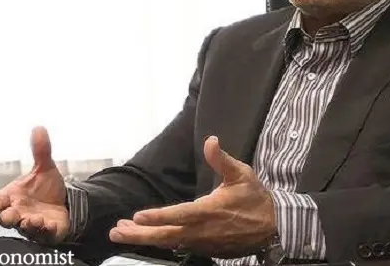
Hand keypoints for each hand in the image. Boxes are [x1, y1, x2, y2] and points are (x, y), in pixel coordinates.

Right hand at [0, 126, 69, 244]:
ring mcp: (31, 223)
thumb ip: (41, 150)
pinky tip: (50, 224)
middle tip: (11, 214)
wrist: (66, 203)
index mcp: (12, 197)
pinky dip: (45, 230)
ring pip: (23, 228)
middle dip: (6, 218)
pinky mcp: (47, 232)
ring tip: (35, 218)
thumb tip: (39, 127)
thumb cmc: (46, 188)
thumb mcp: (45, 168)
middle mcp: (19, 212)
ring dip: (27, 224)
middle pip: (4, 219)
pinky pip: (43, 234)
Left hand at [109, 136, 276, 257]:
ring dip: (146, 238)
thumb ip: (222, 159)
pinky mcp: (206, 249)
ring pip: (169, 242)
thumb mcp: (241, 174)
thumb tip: (210, 140)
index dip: (157, 217)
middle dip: (139, 235)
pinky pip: (179, 246)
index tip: (137, 217)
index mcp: (209, 211)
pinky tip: (150, 235)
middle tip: (116, 231)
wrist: (273, 227)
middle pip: (165, 236)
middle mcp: (202, 230)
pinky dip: (161, 241)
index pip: (178, 215)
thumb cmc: (255, 198)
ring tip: (124, 232)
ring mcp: (203, 243)